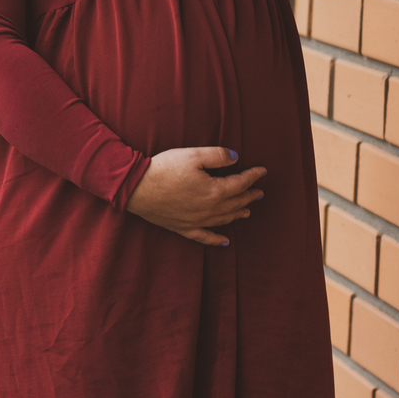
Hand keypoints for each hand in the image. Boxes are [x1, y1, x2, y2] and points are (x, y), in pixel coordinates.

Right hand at [127, 147, 266, 246]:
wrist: (136, 188)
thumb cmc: (164, 169)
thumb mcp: (193, 155)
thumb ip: (218, 156)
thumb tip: (236, 158)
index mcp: (214, 191)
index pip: (240, 183)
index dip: (253, 176)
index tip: (263, 171)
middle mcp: (209, 209)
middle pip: (235, 203)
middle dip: (249, 196)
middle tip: (259, 192)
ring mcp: (196, 221)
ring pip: (224, 220)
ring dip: (238, 214)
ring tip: (247, 211)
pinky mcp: (183, 228)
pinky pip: (204, 237)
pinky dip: (216, 240)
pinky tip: (225, 242)